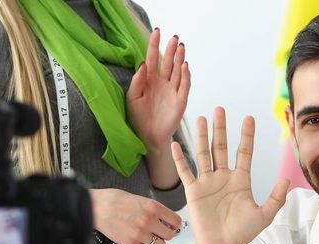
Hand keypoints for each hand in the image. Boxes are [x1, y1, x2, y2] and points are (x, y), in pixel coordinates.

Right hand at [90, 188, 182, 243]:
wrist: (96, 207)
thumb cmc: (115, 200)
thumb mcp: (139, 198)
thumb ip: (154, 209)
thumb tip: (166, 219)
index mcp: (153, 207)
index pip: (176, 221)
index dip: (174, 224)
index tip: (171, 225)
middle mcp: (149, 221)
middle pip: (170, 235)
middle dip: (165, 233)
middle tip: (159, 231)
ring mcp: (140, 234)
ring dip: (157, 242)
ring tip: (149, 237)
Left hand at [126, 28, 190, 149]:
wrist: (147, 137)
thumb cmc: (138, 118)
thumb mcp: (132, 97)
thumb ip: (137, 80)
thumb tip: (144, 63)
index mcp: (149, 80)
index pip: (153, 58)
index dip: (154, 45)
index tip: (157, 31)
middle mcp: (162, 83)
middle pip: (168, 62)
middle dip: (170, 49)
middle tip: (174, 37)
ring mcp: (172, 91)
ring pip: (177, 70)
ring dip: (180, 58)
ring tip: (181, 46)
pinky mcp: (180, 100)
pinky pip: (184, 86)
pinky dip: (185, 75)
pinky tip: (184, 65)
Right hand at [170, 107, 288, 243]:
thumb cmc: (242, 234)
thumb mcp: (264, 215)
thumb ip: (276, 198)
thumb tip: (286, 180)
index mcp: (241, 180)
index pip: (244, 152)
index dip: (246, 135)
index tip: (249, 118)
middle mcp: (223, 177)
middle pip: (221, 147)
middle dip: (221, 128)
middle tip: (220, 109)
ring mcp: (207, 183)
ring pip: (204, 153)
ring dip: (201, 136)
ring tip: (201, 118)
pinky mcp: (194, 191)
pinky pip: (185, 171)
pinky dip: (180, 158)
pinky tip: (177, 144)